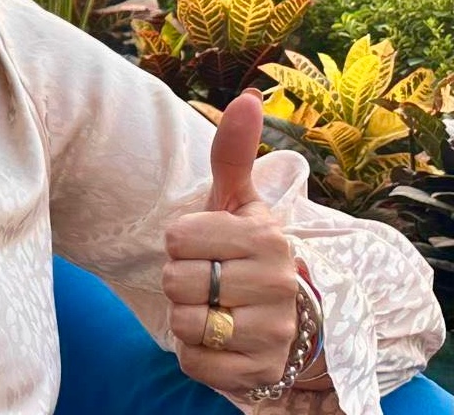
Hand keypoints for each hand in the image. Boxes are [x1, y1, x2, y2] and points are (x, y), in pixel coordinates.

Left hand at [162, 89, 300, 393]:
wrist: (293, 318)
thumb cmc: (248, 252)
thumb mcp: (239, 203)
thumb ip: (234, 154)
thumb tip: (245, 97)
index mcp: (267, 238)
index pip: (176, 239)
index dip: (181, 244)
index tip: (208, 247)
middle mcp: (279, 285)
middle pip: (176, 282)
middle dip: (183, 282)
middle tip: (214, 281)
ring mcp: (274, 332)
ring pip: (183, 322)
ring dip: (188, 318)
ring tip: (218, 309)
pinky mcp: (261, 372)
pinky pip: (194, 361)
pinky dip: (195, 353)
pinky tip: (220, 340)